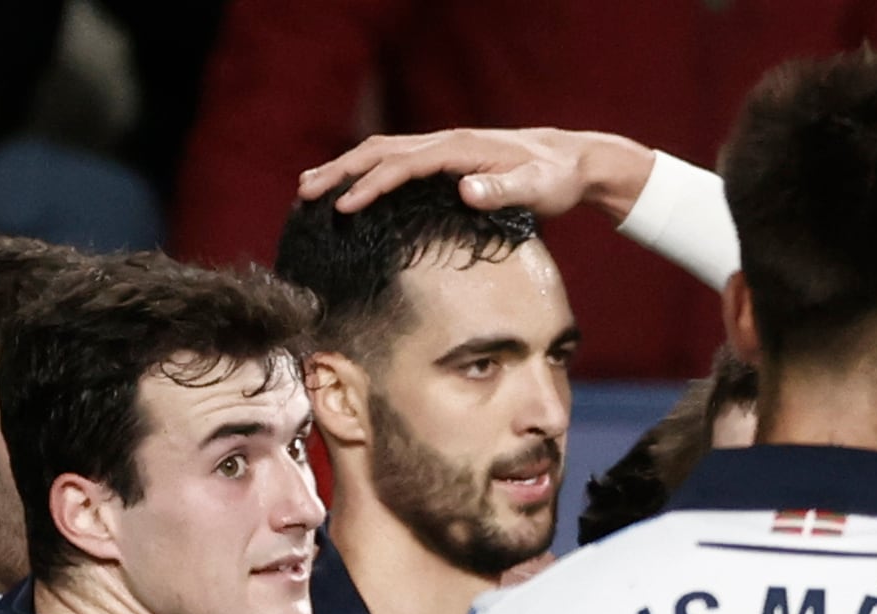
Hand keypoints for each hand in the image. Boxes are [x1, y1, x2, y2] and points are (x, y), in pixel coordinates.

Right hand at [301, 127, 653, 225]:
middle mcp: (444, 142)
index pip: (402, 165)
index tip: (344, 208)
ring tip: (311, 187)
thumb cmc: (554, 180)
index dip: (371, 186)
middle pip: (379, 151)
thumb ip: (502, 190)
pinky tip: (352, 188)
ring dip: (346, 168)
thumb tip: (465, 190)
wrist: (571, 161)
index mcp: (457, 149)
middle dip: (340, 171)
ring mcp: (443, 148)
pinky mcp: (446, 160)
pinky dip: (367, 171)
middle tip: (305, 194)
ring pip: (382, 152)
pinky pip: (396, 161)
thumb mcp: (536, 189)